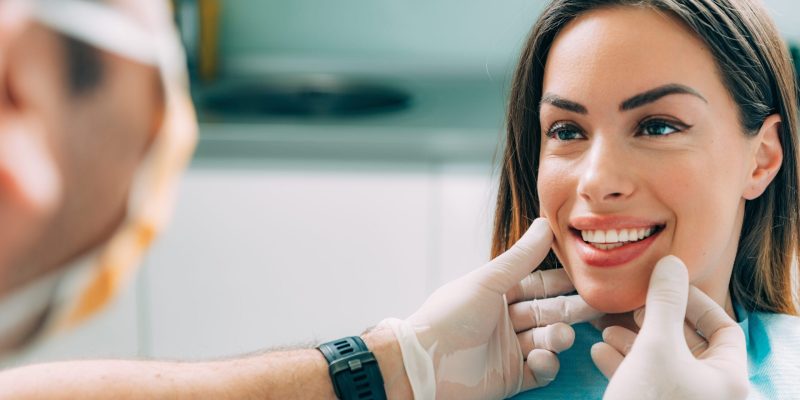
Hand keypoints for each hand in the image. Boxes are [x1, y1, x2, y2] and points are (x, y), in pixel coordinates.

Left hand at [380, 218, 599, 399]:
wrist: (424, 363)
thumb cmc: (449, 316)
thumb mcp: (487, 282)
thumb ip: (520, 257)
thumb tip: (545, 223)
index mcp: (497, 294)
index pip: (538, 284)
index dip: (562, 281)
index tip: (588, 276)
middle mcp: (505, 320)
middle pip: (548, 312)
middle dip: (571, 309)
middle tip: (596, 306)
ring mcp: (509, 349)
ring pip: (547, 340)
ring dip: (558, 337)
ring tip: (559, 336)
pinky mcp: (511, 377)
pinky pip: (540, 371)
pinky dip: (547, 364)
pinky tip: (543, 358)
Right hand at [592, 256, 748, 399]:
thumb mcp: (655, 346)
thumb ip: (664, 302)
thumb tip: (670, 263)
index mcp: (728, 380)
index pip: (724, 328)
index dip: (694, 302)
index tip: (664, 286)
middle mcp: (710, 394)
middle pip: (689, 344)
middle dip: (655, 320)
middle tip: (632, 306)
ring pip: (662, 363)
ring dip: (633, 341)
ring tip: (607, 326)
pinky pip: (645, 382)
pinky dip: (624, 364)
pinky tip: (600, 350)